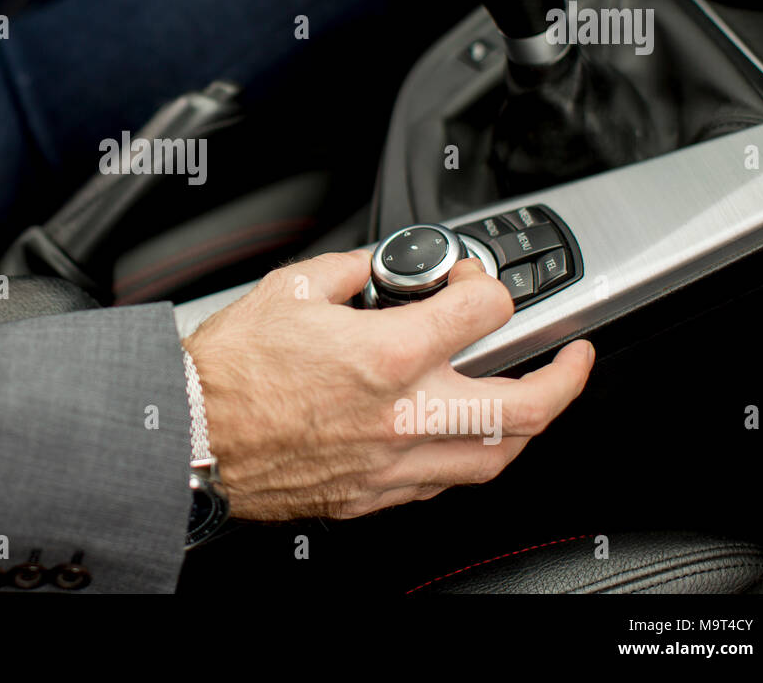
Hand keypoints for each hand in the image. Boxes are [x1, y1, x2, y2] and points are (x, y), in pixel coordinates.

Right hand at [182, 251, 593, 520]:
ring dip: (528, 426)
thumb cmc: (227, 370)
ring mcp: (391, 463)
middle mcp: (402, 416)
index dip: (486, 284)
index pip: (484, 313)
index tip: (473, 283)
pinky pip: (444, 485)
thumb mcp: (292, 288)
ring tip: (533, 402)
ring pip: (497, 458)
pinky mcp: (371, 496)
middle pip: (526, 406)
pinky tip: (461, 437)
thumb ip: (353, 270)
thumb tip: (382, 266)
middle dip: (567, 376)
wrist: (189, 435)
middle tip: (573, 356)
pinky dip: (468, 457)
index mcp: (386, 354)